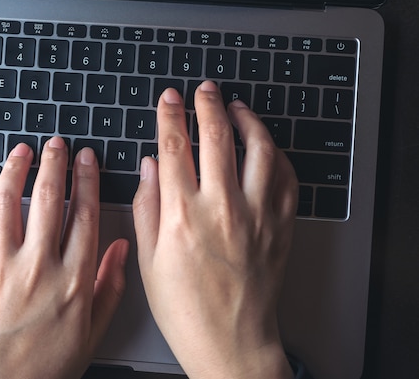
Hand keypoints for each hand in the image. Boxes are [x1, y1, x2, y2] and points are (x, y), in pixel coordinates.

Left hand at [0, 138, 128, 378]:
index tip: (86, 159)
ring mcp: (2, 266)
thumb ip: (110, 286)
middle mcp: (38, 266)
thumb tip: (122, 248)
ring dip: (17, 170)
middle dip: (54, 164)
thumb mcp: (92, 331)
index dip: (86, 180)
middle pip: (46, 199)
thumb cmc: (47, 363)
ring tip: (24, 150)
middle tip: (57, 144)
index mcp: (73, 279)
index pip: (83, 215)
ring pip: (8, 203)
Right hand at [133, 81, 297, 378]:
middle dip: (208, 104)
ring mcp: (256, 214)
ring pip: (258, 148)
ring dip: (247, 120)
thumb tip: (150, 166)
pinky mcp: (279, 225)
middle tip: (204, 89)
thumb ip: (146, 207)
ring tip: (236, 107)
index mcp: (182, 215)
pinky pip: (285, 177)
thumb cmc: (185, 307)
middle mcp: (221, 207)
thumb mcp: (149, 260)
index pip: (175, 147)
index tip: (169, 99)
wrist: (231, 340)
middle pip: (217, 137)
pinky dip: (276, 154)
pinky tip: (264, 146)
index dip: (170, 115)